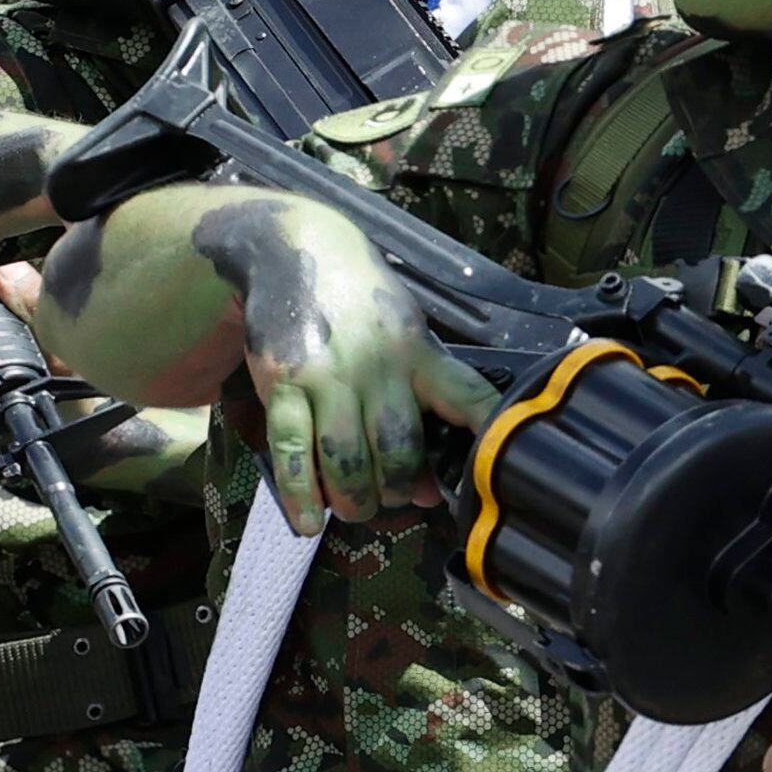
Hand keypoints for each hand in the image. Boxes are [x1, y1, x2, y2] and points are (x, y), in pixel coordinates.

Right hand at [37, 186, 498, 534]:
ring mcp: (326, 375)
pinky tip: (309, 523)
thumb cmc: (361, 301)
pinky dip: (302, 495)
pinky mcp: (281, 382)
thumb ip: (420, 399)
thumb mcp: (405, 331)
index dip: (483, 434)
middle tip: (391, 501)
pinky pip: (292, 450)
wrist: (295, 249)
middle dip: (396, 490)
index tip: (490, 474)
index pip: (464, 396)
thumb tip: (426, 484)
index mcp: (417, 350)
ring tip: (356, 509)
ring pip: (346, 457)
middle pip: (396, 448)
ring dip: (354, 499)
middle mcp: (376, 364)